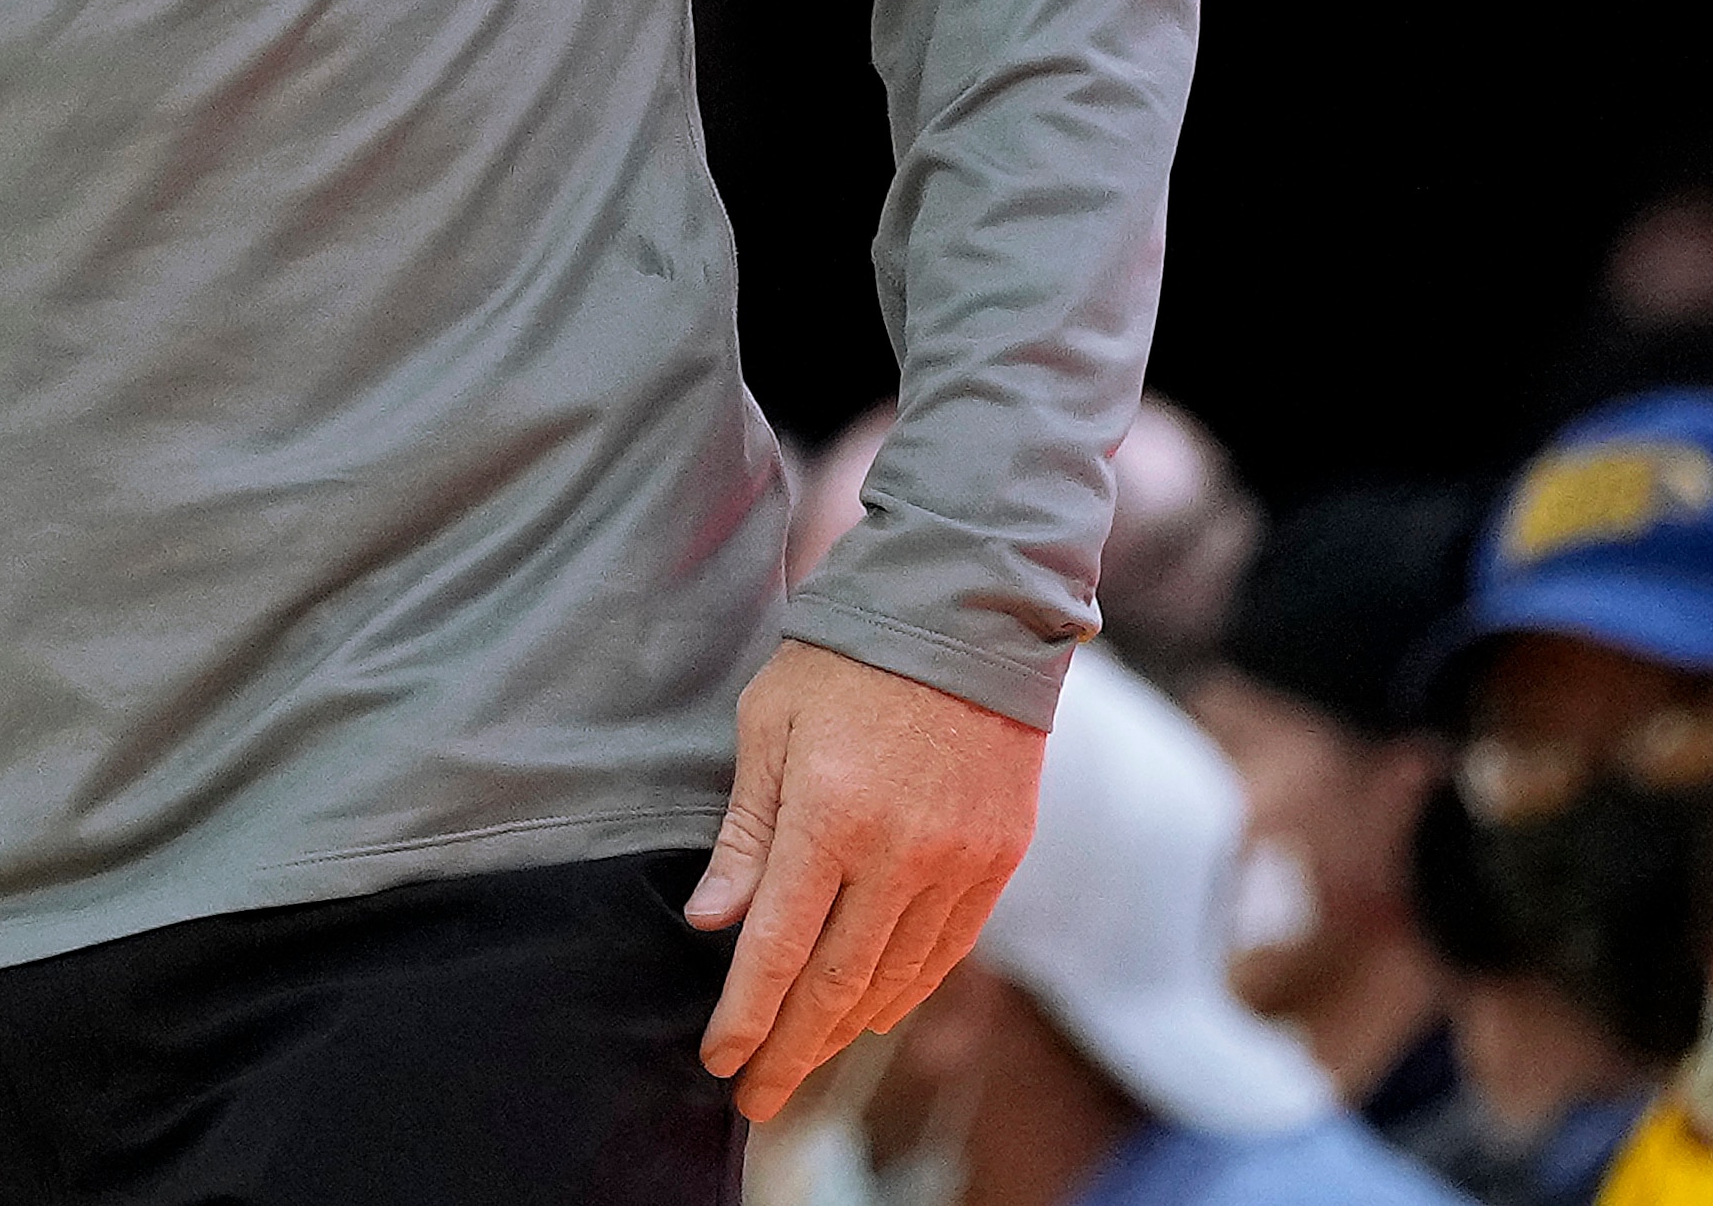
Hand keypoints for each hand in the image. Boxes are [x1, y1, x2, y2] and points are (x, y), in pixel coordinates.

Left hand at [685, 637, 1043, 1120]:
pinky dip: (905, 991)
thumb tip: (712, 922)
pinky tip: (869, 1014)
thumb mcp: (765, 726)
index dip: (747, 1015)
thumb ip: (745, 832)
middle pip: (838, 984)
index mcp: (830, 816)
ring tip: (801, 1061)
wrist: (963, 615)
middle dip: (790, 1050)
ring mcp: (959, 861)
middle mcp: (901, 852)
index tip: (720, 1060)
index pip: (779, 947)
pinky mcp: (1000, 858)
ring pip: (896, 977)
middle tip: (754, 1098)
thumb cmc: (844, 659)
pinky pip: (948, 950)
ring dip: (844, 1030)